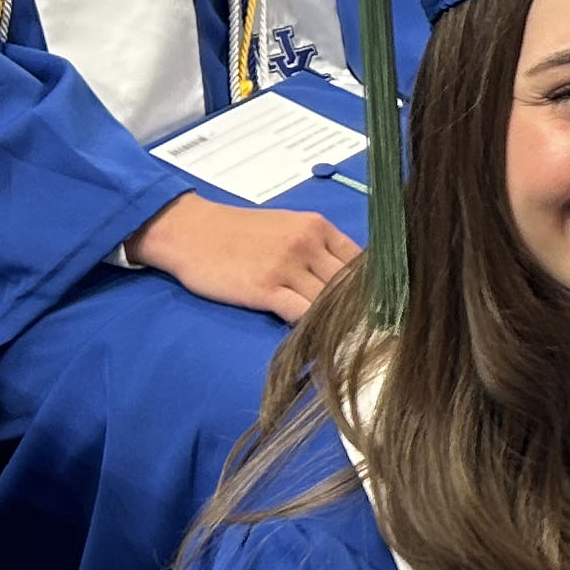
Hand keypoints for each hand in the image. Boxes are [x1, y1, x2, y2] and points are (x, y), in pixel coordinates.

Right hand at [131, 194, 359, 323]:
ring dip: (339, 323)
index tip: (380, 309)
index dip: (373, 288)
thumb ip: (317, 247)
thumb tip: (347, 278)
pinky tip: (317, 341)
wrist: (190, 231)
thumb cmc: (237, 232)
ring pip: (329, 301)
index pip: (362, 260)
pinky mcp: (265, 289)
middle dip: (361, 310)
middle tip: (370, 334)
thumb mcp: (286, 226)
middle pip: (351, 283)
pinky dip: (313, 330)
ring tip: (347, 343)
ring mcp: (287, 266)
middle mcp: (308, 243)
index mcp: (317, 227)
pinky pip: (301, 315)